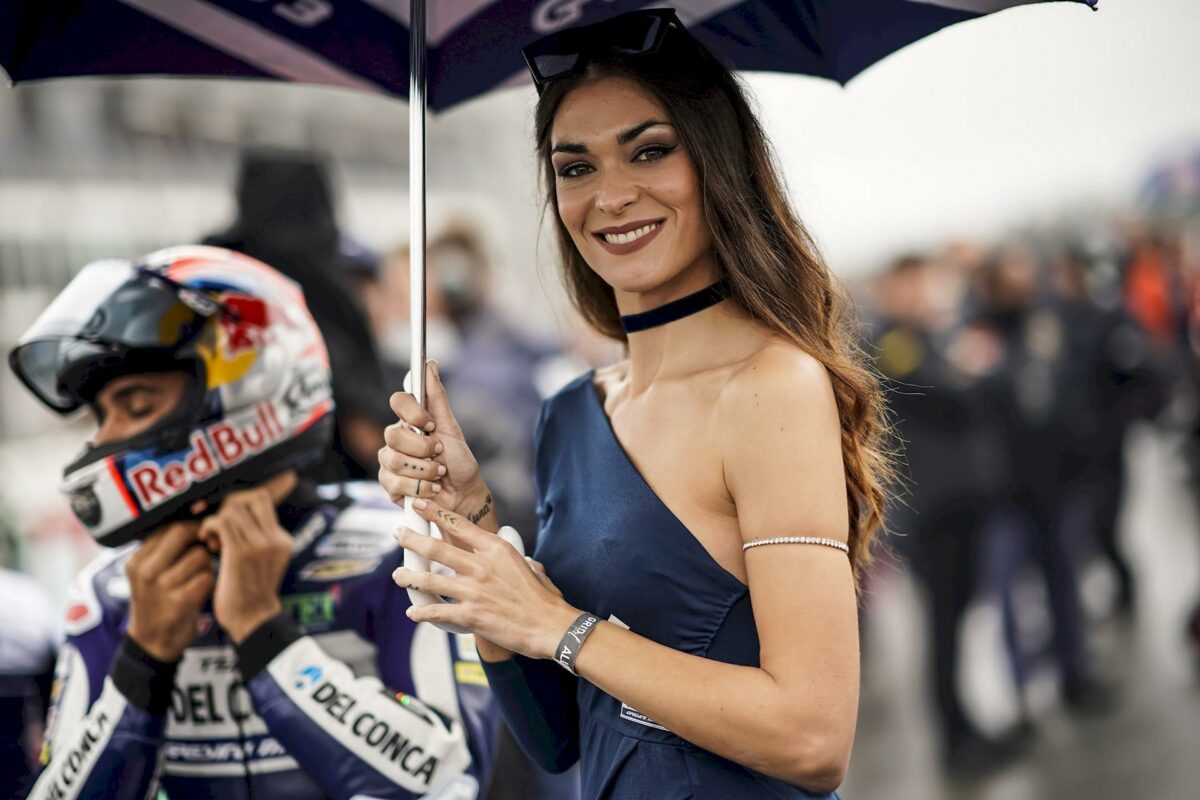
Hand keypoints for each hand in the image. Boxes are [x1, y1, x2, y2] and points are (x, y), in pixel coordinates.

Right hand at [126, 522, 213, 661]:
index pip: (168, 525)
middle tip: (209, 547)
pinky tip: (202, 592)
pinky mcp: (179, 602)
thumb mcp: (149, 573)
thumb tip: (197, 513)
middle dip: (202, 537)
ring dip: (208, 564)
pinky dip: (210, 583)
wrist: (152, 644)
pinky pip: (207, 577)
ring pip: (200, 555)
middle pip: (183, 532)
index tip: (204, 529)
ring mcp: (161, 586)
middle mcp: (145, 570)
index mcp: (137, 560)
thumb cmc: (158, 602)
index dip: (192, 524)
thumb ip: (165, 548)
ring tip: (200, 576)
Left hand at [199, 471, 297, 643]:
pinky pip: (222, 522)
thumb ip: (257, 540)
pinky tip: (207, 541)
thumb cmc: (250, 594)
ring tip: (213, 539)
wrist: (252, 621)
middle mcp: (275, 538)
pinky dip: (209, 527)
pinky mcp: (240, 553)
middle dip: (230, 506)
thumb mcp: (264, 562)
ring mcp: (260, 544)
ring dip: (217, 520)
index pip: (263, 499)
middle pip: (251, 497)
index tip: (230, 517)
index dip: (242, 501)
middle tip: (220, 527)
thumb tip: (235, 518)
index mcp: (282, 540)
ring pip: (234, 509)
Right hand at [379, 361, 492, 519]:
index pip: (398, 401)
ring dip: (424, 471)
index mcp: (411, 422)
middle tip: (439, 455)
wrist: (463, 495)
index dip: (413, 412)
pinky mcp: (389, 485)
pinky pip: (394, 483)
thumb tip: (429, 364)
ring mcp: (390, 462)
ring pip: (393, 460)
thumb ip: (438, 398)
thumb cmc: (459, 461)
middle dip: (423, 449)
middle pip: (392, 434)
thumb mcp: (451, 428)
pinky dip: (419, 488)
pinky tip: (430, 490)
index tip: (430, 424)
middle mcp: (397, 440)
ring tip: (438, 475)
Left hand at [391, 499, 578, 659]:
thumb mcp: (529, 565)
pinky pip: (437, 612)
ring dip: (409, 577)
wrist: (550, 625)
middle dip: (412, 539)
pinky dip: (421, 612)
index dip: (435, 513)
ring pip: (428, 580)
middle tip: (399, 534)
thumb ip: (513, 558)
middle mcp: (481, 566)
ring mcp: (473, 591)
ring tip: (398, 575)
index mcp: (495, 549)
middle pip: (436, 548)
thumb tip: (513, 557)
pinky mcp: (469, 615)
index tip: (419, 504)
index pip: (458, 524)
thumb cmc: (543, 597)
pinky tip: (413, 612)